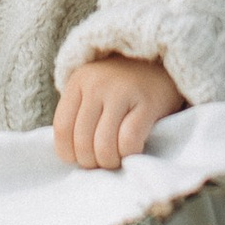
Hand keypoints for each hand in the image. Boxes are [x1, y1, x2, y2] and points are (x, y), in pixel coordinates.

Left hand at [52, 52, 186, 170]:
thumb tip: (70, 156)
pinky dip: (128, 153)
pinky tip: (132, 151)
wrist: (161, 62)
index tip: (79, 159)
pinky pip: (129, 140)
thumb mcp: (93, 90)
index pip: (62, 127)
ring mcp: (122, 92)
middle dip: (91, 162)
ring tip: (116, 159)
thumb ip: (79, 115)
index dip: (68, 153)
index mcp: (79, 81)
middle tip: (102, 162)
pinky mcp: (147, 102)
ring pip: (104, 145)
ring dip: (109, 162)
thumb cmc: (123, 85)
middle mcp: (97, 84)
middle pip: (82, 141)